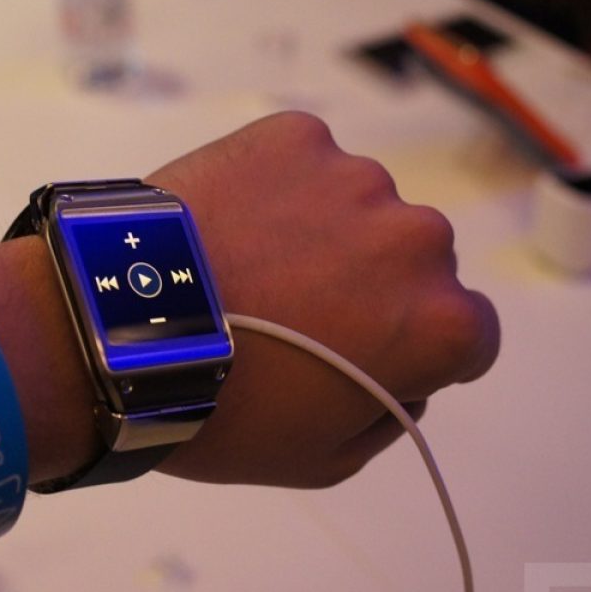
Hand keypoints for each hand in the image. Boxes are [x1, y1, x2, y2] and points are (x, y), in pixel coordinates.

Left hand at [150, 112, 499, 486]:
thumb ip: (392, 411)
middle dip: (373, 285)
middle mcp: (417, 237)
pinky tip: (228, 224)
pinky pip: (303, 164)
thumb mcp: (326, 458)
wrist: (119, 326)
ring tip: (249, 266)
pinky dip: (278, 187)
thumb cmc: (224, 409)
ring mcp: (355, 176)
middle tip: (296, 311)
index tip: (372, 353)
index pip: (471, 334)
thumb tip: (405, 373)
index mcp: (440, 321)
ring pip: (360, 207)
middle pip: (416, 263)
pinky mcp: (294, 134)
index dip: (421, 348)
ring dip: (325, 231)